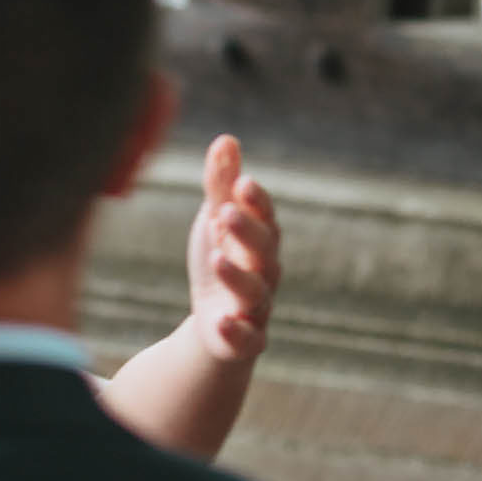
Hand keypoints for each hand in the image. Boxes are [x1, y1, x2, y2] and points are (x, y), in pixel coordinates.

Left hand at [184, 134, 278, 360]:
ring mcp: (257, 307)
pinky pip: (248, 339)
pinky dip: (235, 331)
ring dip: (238, 276)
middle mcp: (265, 272)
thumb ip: (221, 186)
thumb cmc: (221, 262)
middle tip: (225, 212)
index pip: (265, 218)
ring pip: (256, 292)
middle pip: (264, 251)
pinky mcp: (246, 341)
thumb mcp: (216, 223)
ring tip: (216, 258)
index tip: (243, 182)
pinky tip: (219, 320)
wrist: (216, 325)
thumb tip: (225, 139)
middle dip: (248, 231)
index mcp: (259, 241)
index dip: (257, 202)